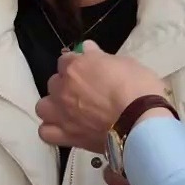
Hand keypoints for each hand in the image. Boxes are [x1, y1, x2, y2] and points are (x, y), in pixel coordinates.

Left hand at [35, 42, 168, 153]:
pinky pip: (46, 133)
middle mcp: (62, 89)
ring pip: (43, 107)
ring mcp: (61, 113)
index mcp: (75, 67)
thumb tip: (86, 48)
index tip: (89, 70)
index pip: (66, 60)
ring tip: (70, 111)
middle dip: (66, 86)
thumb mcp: (125, 63)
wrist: (141, 122)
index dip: (77, 65)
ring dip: (54, 107)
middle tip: (84, 92)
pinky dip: (53, 130)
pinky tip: (66, 129)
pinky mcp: (66, 136)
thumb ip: (100, 57)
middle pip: (54, 83)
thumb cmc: (138, 88)